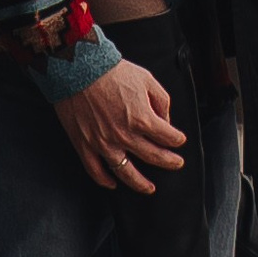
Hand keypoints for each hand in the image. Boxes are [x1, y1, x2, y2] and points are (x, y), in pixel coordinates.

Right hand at [55, 56, 187, 194]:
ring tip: (149, 188)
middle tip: (176, 164)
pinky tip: (113, 183)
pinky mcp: (84, 145)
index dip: (178, 139)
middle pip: (153, 157)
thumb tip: (166, 119)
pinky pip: (95, 170)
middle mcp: (124, 135)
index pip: (168, 137)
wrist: (78, 68)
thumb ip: (161, 101)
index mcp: (142, 118)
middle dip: (169, 162)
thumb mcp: (146, 79)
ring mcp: (103, 143)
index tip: (179, 140)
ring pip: (126, 173)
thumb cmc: (111, 71)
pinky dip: (105, 180)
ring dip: (141, 183)